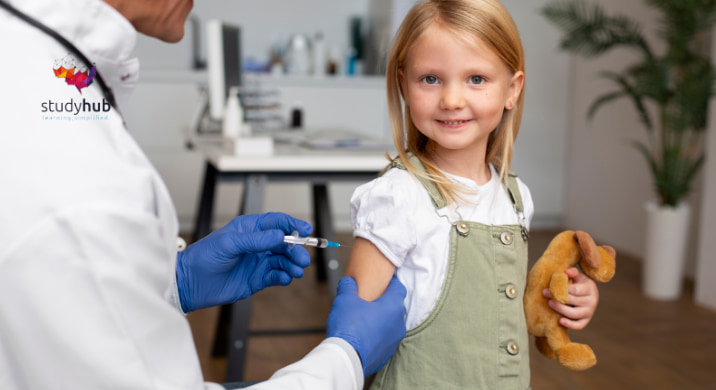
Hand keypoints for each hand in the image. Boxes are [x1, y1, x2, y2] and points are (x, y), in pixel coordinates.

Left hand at [176, 212, 311, 312]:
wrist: (191, 283)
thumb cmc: (204, 257)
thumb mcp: (229, 244)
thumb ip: (256, 240)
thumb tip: (280, 235)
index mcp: (249, 229)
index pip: (276, 222)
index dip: (292, 225)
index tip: (306, 230)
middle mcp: (257, 244)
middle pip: (284, 243)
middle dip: (296, 249)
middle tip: (302, 258)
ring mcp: (258, 262)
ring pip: (283, 260)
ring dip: (292, 265)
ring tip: (296, 271)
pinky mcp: (257, 279)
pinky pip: (276, 276)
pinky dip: (284, 277)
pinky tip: (285, 278)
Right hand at [327, 276, 406, 375]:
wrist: (346, 358)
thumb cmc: (348, 326)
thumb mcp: (345, 299)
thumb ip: (348, 286)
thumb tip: (349, 281)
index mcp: (393, 307)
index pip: (399, 288)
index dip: (391, 282)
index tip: (382, 281)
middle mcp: (398, 324)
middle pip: (394, 307)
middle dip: (383, 303)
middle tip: (368, 300)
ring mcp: (394, 341)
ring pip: (389, 325)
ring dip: (380, 321)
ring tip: (363, 319)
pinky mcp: (386, 355)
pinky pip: (383, 340)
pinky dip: (375, 336)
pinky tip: (361, 335)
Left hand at [542, 267, 598, 329]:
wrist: (587, 294)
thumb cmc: (579, 283)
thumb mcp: (578, 276)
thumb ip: (572, 272)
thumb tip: (565, 272)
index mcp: (590, 288)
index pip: (575, 290)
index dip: (561, 289)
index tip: (548, 288)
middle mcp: (592, 301)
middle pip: (574, 301)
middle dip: (558, 298)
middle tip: (545, 294)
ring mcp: (589, 312)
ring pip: (574, 314)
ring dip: (561, 309)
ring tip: (549, 303)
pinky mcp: (585, 321)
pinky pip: (579, 325)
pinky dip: (570, 325)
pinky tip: (560, 321)